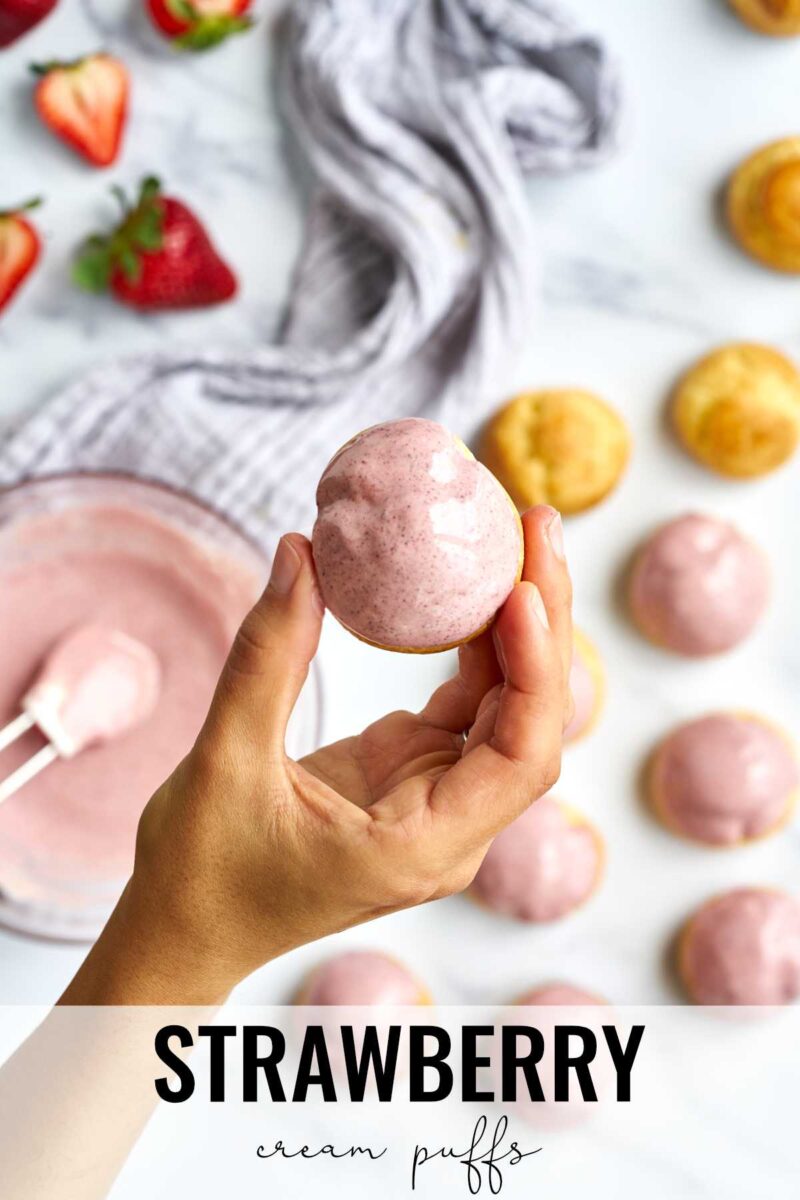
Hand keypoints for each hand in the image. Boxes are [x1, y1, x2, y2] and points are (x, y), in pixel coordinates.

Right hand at [61, 505, 571, 1004]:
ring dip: (519, 626)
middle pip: (532, 721)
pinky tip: (469, 588)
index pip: (520, 755)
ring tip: (518, 539)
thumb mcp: (227, 762)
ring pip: (508, 706)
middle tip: (539, 528)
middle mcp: (451, 824)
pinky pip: (465, 704)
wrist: (189, 926)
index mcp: (424, 847)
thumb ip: (267, 659)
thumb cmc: (205, 873)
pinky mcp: (414, 771)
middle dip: (546, 623)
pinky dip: (474, 645)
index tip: (522, 591)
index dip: (535, 670)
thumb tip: (303, 551)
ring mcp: (437, 796)